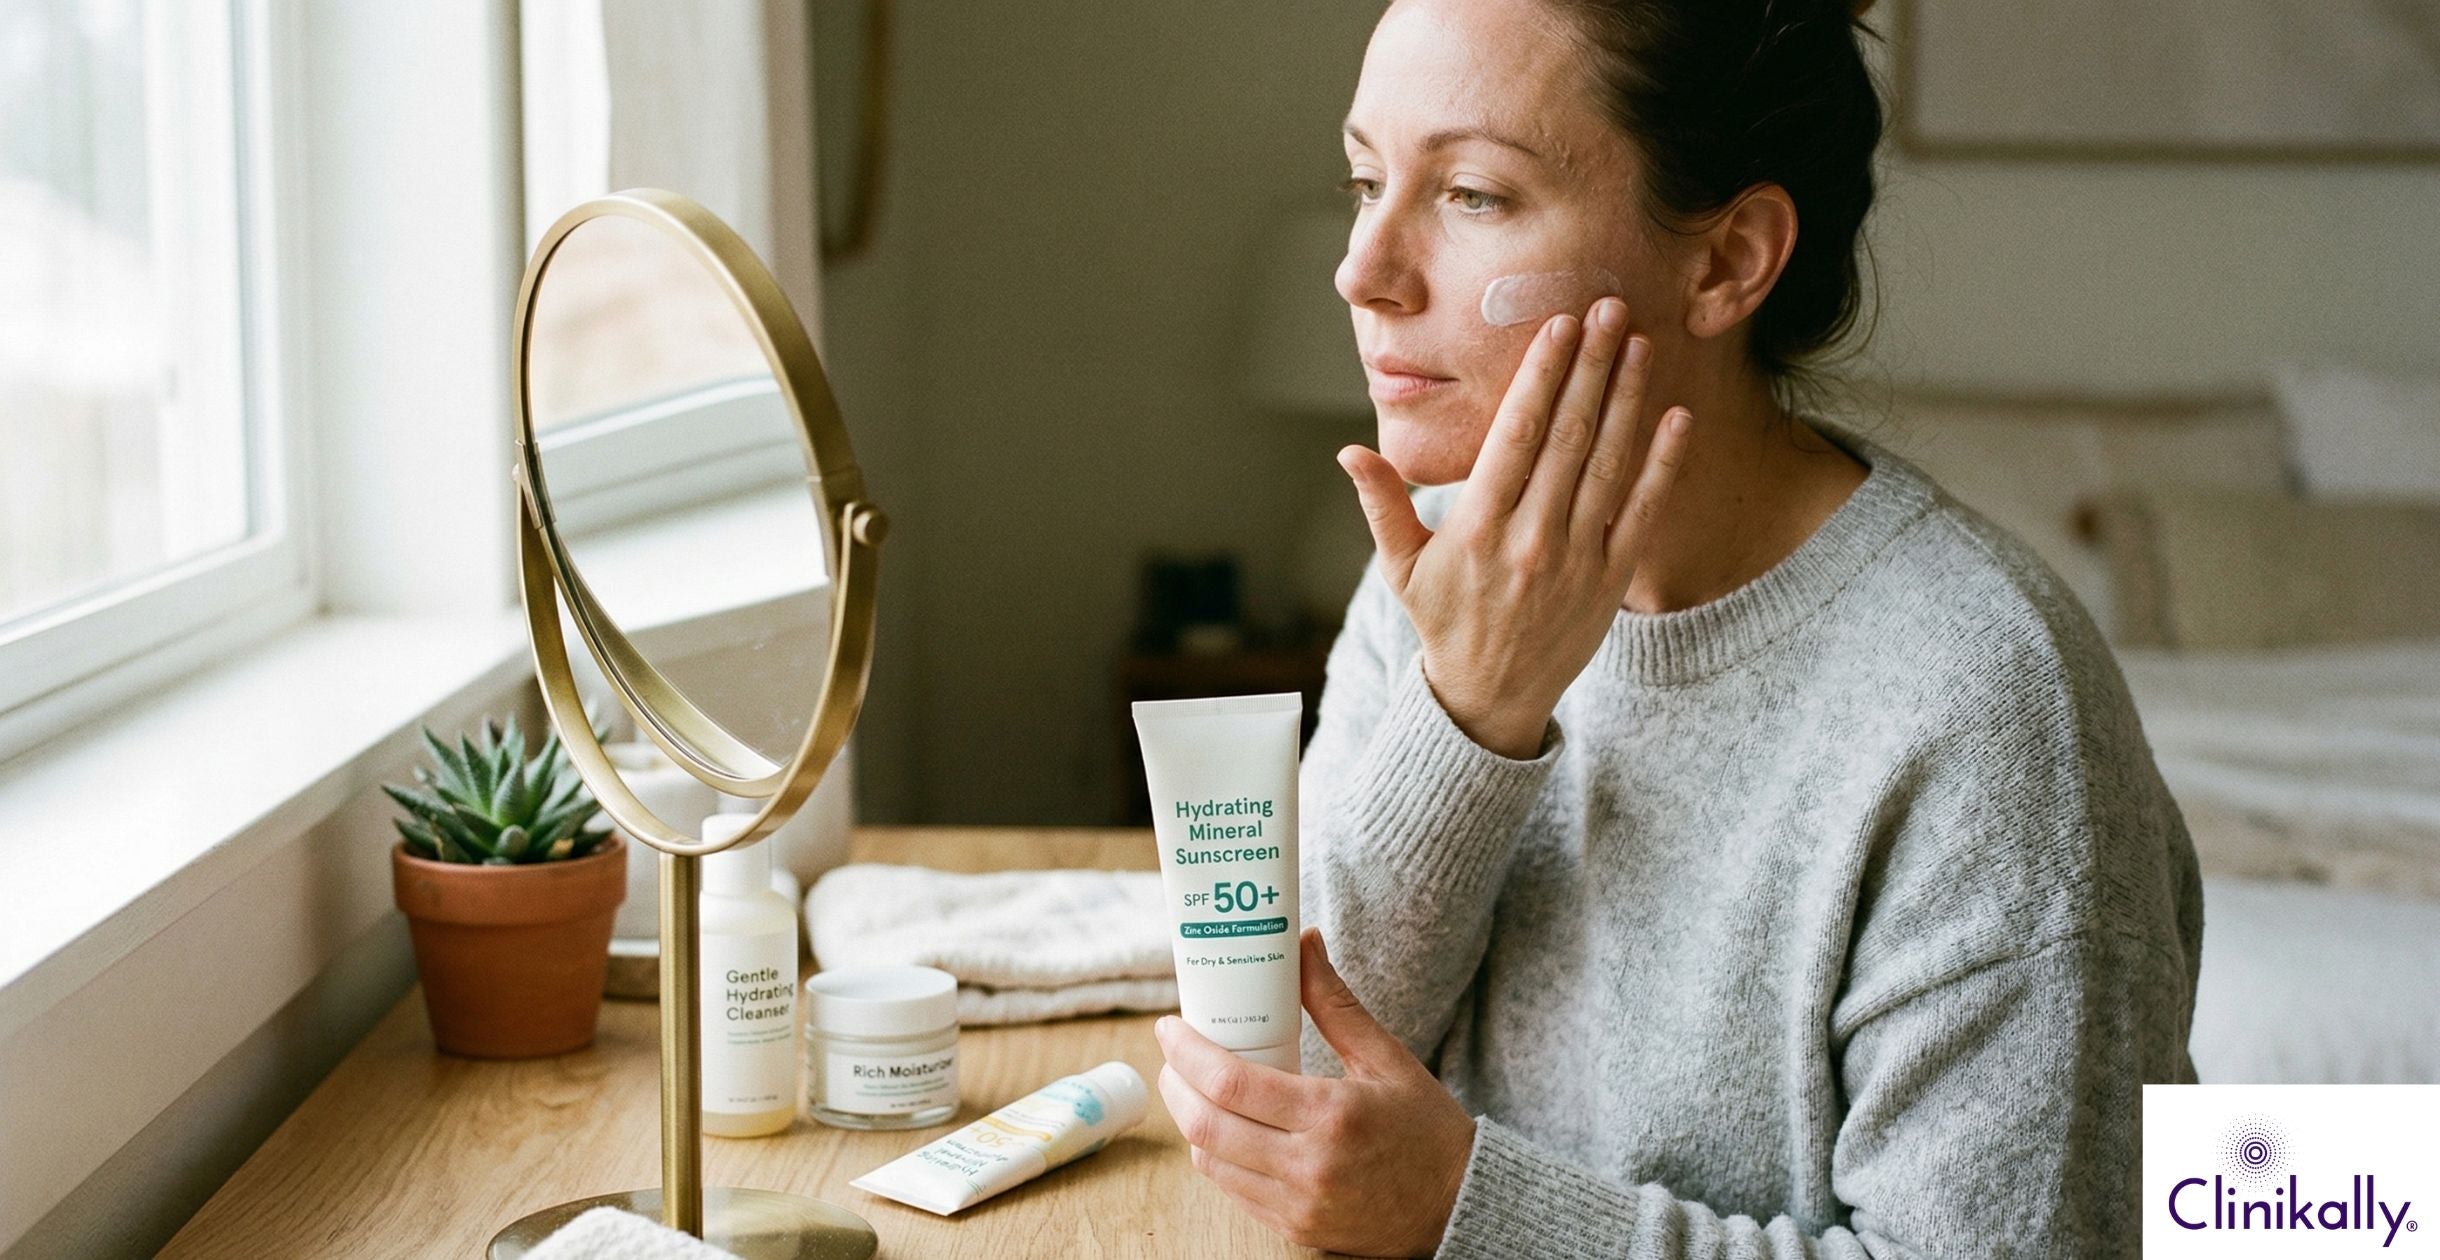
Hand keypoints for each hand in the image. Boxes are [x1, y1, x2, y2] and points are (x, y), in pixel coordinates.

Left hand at [1155, 929, 1476, 1257]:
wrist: (1459, 1206)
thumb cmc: (1427, 1129)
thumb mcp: (1387, 1058)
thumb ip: (1334, 1003)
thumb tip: (1303, 943)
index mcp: (1332, 1115)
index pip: (1231, 1084)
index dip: (1186, 1052)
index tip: (1170, 1027)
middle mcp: (1309, 1166)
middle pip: (1206, 1126)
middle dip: (1175, 1085)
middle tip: (1173, 1055)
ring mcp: (1298, 1205)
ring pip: (1211, 1162)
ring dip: (1190, 1120)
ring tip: (1195, 1087)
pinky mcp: (1295, 1229)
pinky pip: (1232, 1190)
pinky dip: (1217, 1154)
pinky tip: (1225, 1126)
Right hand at [1339, 297, 1693, 757]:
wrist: (1491, 697)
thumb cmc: (1443, 621)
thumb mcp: (1401, 567)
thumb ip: (1382, 504)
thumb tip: (1349, 451)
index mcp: (1477, 526)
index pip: (1516, 434)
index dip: (1541, 375)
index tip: (1558, 327)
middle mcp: (1531, 537)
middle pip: (1568, 436)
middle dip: (1590, 367)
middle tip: (1609, 308)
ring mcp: (1576, 558)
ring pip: (1608, 463)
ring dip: (1627, 398)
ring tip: (1639, 343)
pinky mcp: (1611, 578)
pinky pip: (1641, 510)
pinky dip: (1661, 463)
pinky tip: (1675, 416)